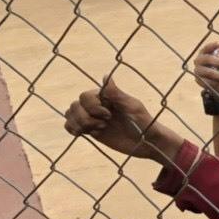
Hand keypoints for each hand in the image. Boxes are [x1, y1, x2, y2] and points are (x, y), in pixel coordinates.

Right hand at [64, 78, 182, 161]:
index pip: (85, 96)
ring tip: (99, 129)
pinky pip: (70, 126)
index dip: (92, 106)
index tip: (109, 115)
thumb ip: (116, 93)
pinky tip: (86, 133)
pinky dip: (73, 129)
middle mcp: (97, 105)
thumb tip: (105, 75)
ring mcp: (92, 118)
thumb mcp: (132, 107)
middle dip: (86, 116)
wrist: (147, 142)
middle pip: (75, 105)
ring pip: (70, 114)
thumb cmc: (144, 122)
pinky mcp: (90, 130)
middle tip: (106, 123)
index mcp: (106, 97)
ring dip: (80, 123)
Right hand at [191, 41, 218, 98]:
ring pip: (207, 71)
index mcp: (204, 53)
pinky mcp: (199, 81)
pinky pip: (208, 81)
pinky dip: (216, 81)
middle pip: (207, 58)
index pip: (206, 48)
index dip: (212, 45)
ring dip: (218, 74)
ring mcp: (197, 71)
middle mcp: (198, 61)